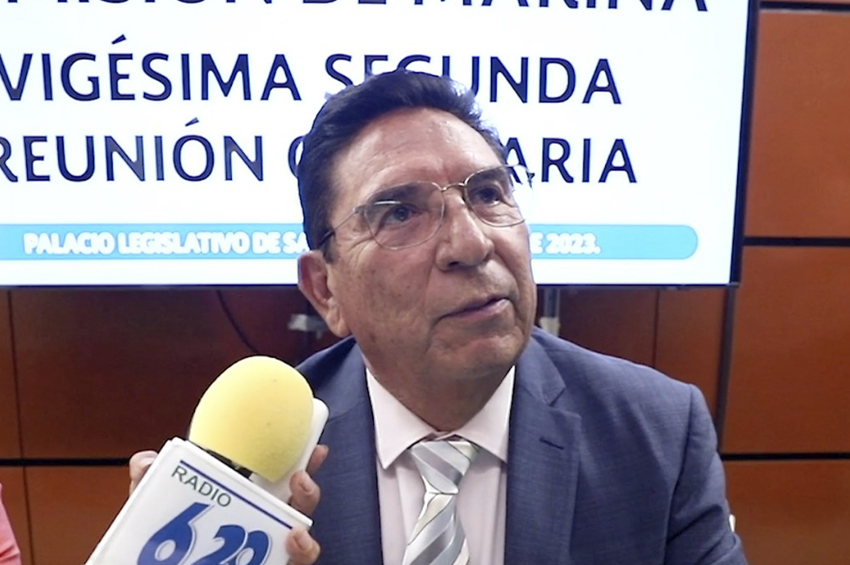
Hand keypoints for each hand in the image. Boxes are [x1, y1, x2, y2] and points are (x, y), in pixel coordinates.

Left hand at [127, 445, 329, 564]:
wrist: (162, 562)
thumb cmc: (166, 540)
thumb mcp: (155, 506)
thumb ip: (149, 482)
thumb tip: (146, 461)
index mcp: (243, 495)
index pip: (277, 472)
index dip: (299, 456)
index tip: (311, 443)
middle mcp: (261, 519)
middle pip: (298, 500)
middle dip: (308, 486)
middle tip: (300, 476)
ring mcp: (266, 547)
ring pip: (301, 533)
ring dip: (305, 526)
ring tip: (296, 524)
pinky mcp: (269, 564)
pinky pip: (295, 561)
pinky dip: (303, 550)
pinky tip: (293, 541)